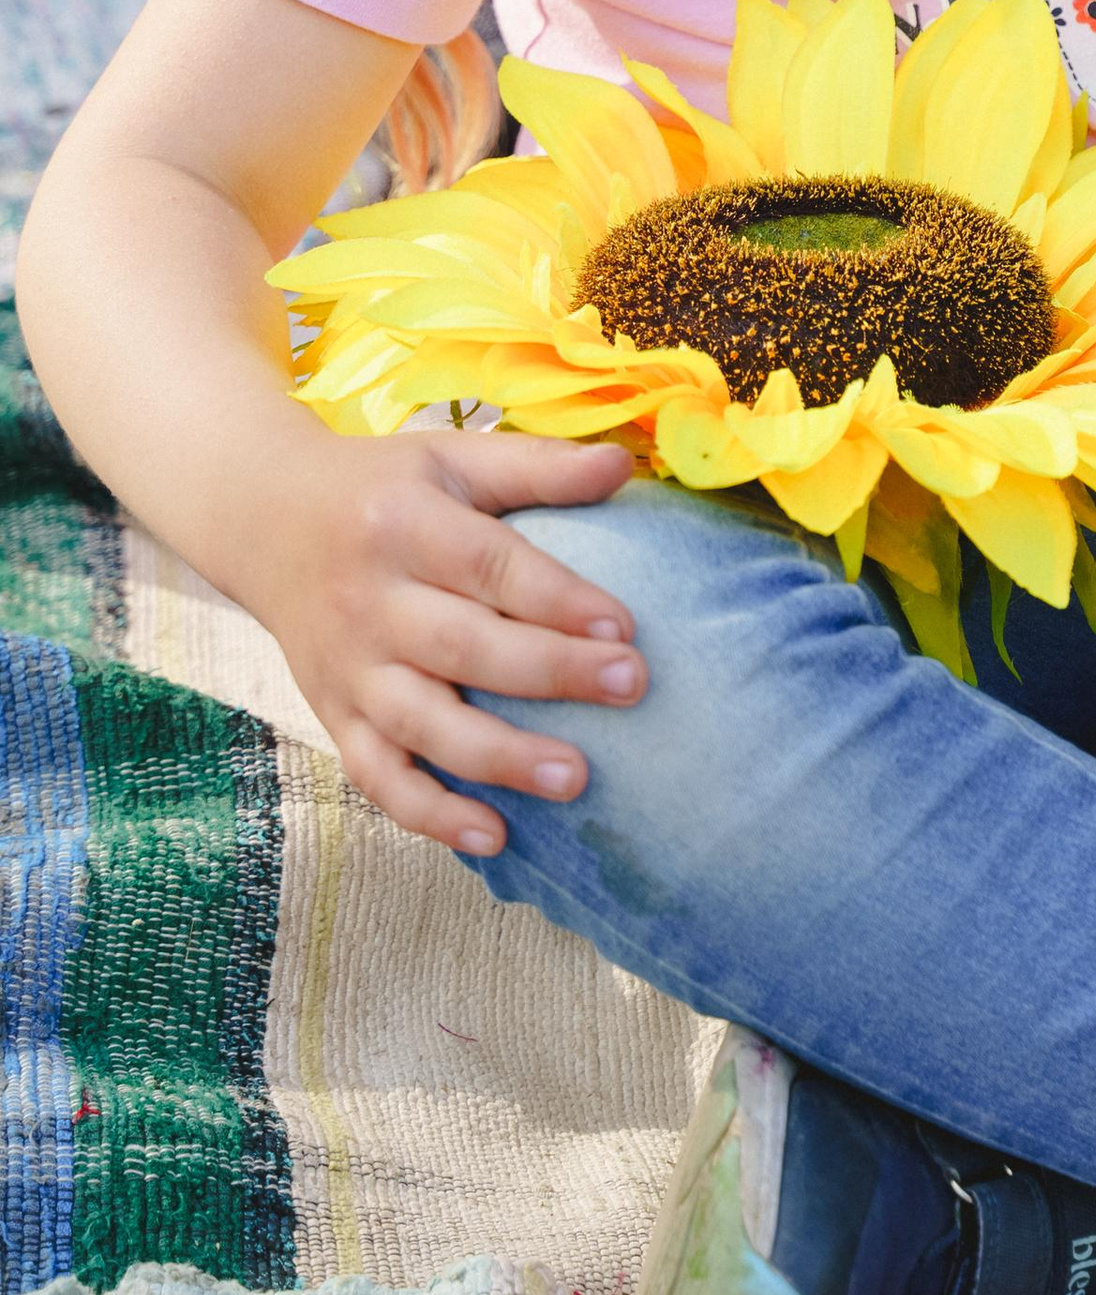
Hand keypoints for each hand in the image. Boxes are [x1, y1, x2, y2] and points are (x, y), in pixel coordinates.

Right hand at [255, 430, 646, 859]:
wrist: (262, 518)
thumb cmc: (381, 489)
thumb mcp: (450, 457)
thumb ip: (537, 465)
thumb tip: (623, 464)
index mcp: (403, 526)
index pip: (488, 565)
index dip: (556, 598)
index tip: (624, 626)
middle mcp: (369, 601)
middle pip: (462, 648)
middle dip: (550, 673)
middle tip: (632, 687)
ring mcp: (348, 668)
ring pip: (421, 725)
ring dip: (498, 759)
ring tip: (575, 780)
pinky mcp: (333, 715)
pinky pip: (376, 776)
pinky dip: (428, 814)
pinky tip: (493, 837)